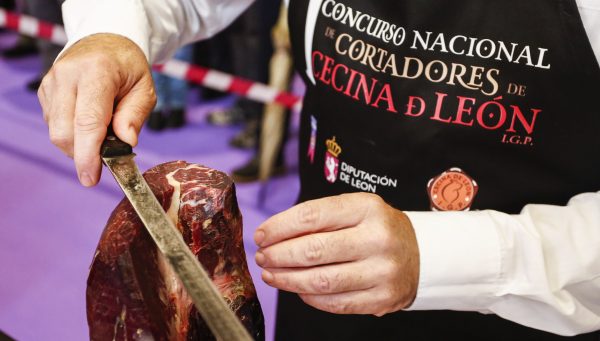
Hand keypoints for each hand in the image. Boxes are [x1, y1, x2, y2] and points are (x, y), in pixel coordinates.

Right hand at [38, 33, 155, 186]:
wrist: (106, 40)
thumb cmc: (128, 67)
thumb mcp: (145, 88)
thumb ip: (135, 115)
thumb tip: (126, 142)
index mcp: (96, 71)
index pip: (88, 121)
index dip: (88, 154)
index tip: (91, 178)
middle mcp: (68, 75)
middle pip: (64, 132)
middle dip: (83, 153)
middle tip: (106, 154)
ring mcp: (52, 82)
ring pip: (56, 131)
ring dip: (79, 143)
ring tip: (102, 128)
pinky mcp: (44, 90)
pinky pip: (54, 124)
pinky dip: (72, 132)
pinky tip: (88, 120)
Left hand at [254, 193, 419, 315]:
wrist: (422, 253)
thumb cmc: (377, 228)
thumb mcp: (356, 209)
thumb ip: (319, 218)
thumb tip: (272, 235)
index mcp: (367, 208)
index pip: (312, 216)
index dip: (279, 227)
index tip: (261, 235)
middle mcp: (377, 238)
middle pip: (313, 250)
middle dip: (278, 255)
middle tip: (262, 256)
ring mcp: (382, 271)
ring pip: (320, 281)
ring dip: (287, 279)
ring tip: (270, 274)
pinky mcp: (382, 299)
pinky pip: (335, 303)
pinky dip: (309, 297)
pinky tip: (296, 288)